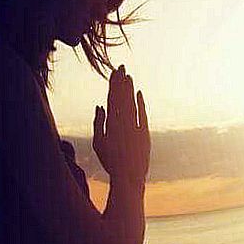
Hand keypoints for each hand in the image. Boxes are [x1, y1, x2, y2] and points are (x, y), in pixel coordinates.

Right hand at [92, 65, 150, 185]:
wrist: (129, 176)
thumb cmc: (111, 161)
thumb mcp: (99, 142)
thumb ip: (98, 122)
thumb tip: (100, 105)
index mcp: (110, 124)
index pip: (111, 99)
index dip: (113, 85)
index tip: (114, 73)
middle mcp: (122, 123)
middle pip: (122, 97)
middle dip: (121, 81)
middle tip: (121, 67)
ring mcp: (135, 127)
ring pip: (131, 103)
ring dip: (130, 88)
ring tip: (128, 76)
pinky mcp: (145, 132)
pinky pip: (142, 114)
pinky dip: (140, 103)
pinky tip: (138, 92)